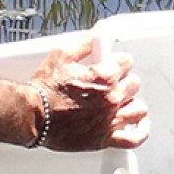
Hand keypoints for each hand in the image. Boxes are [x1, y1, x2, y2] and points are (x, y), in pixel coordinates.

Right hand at [28, 37, 149, 151]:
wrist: (33, 115)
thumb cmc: (45, 89)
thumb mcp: (62, 55)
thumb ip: (84, 43)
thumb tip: (97, 35)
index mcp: (104, 77)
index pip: (127, 62)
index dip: (118, 61)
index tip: (113, 63)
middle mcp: (112, 98)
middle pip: (134, 84)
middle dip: (123, 80)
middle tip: (112, 82)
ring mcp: (110, 120)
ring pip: (138, 109)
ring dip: (132, 102)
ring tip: (123, 101)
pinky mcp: (105, 138)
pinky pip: (134, 138)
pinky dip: (140, 131)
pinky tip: (140, 124)